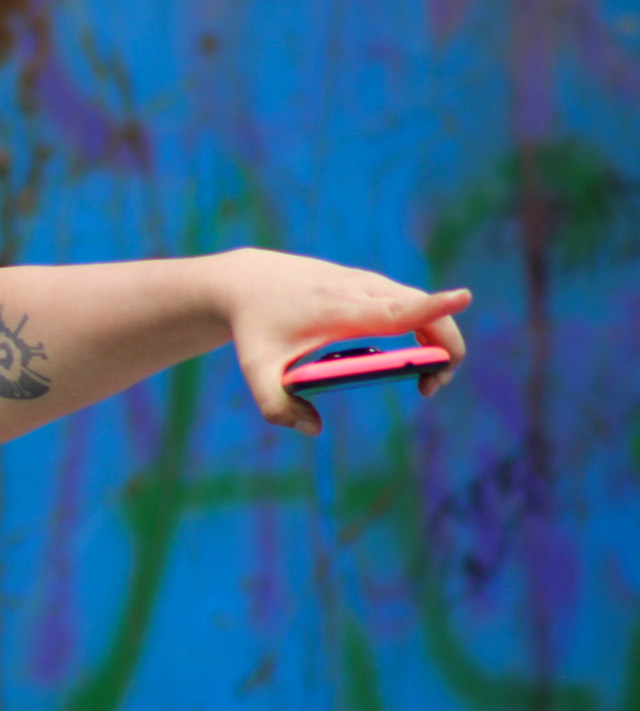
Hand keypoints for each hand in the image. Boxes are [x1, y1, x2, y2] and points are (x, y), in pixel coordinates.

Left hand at [218, 249, 470, 436]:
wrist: (247, 281)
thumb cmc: (255, 326)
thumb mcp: (255, 370)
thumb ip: (275, 407)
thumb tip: (312, 429)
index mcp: (339, 310)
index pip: (396, 308)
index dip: (433, 306)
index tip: (463, 296)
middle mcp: (360, 289)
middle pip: (424, 312)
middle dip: (445, 350)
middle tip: (429, 390)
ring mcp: (367, 281)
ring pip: (421, 305)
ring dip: (437, 340)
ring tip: (424, 381)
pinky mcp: (368, 281)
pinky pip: (410, 302)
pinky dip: (424, 326)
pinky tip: (413, 357)